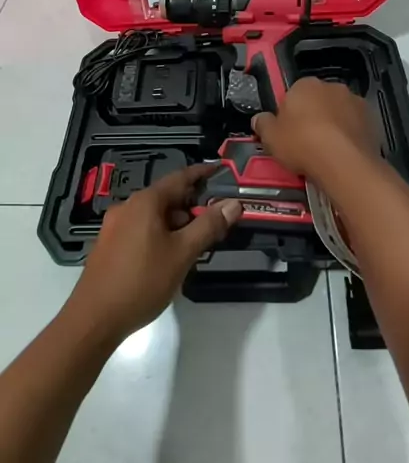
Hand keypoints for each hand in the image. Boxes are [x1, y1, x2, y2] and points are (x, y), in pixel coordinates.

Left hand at [66, 165, 241, 343]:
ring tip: (197, 243)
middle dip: (192, 206)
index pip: (179, 178)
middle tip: (217, 219)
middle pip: (166, 198)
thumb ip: (209, 226)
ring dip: (177, 223)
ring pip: (154, 216)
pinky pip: (141, 230)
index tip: (221, 171)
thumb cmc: (142, 281)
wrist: (94, 319)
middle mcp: (127, 207)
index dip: (202, 174)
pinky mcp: (109, 246)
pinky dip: (160, 234)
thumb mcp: (182, 253)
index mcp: (145, 202)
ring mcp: (114, 227)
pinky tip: (170, 256)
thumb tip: (233, 203)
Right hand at [252, 78, 380, 178]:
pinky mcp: (372, 119)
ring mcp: (355, 101)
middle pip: (317, 100)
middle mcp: (331, 87)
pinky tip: (342, 154)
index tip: (286, 131)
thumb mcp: (270, 137)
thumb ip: (263, 124)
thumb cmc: (302, 144)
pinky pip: (355, 126)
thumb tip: (259, 119)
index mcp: (305, 84)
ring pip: (338, 112)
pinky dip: (349, 135)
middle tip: (304, 142)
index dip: (288, 114)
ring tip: (325, 151)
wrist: (343, 162)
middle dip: (312, 116)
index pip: (293, 94)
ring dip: (333, 125)